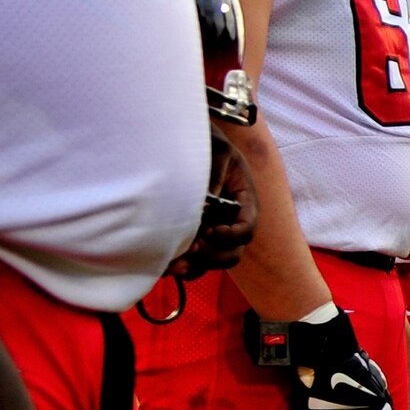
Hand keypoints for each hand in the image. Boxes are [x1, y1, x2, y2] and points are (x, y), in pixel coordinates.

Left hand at [168, 133, 258, 279]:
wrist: (185, 141)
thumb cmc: (207, 143)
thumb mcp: (216, 152)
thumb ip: (213, 176)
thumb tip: (203, 206)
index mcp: (244, 203)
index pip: (247, 229)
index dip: (232, 235)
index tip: (212, 231)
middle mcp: (230, 223)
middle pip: (232, 254)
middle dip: (213, 256)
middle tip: (193, 248)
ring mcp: (210, 233)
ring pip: (210, 262)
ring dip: (195, 267)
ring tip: (175, 265)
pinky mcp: (189, 236)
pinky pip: (189, 261)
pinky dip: (178, 266)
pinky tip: (163, 262)